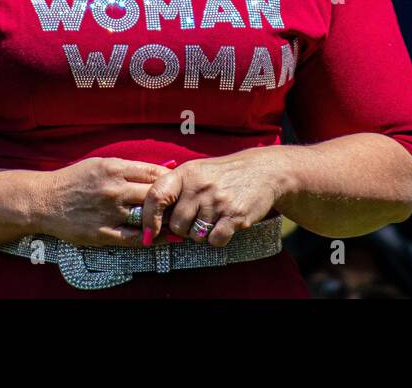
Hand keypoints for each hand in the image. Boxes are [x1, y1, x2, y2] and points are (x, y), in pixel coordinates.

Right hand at [35, 157, 171, 247]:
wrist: (44, 201)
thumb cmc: (73, 180)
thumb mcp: (100, 164)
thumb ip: (128, 168)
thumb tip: (160, 168)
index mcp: (114, 168)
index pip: (154, 172)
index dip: (171, 179)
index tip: (178, 184)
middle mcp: (113, 190)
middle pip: (155, 194)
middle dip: (171, 200)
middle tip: (181, 204)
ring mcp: (108, 213)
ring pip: (147, 217)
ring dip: (165, 220)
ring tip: (178, 221)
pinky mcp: (102, 233)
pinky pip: (134, 239)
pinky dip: (152, 239)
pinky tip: (163, 238)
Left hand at [141, 149, 287, 247]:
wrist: (264, 171)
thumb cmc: (223, 175)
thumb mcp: (197, 171)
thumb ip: (174, 190)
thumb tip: (149, 220)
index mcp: (186, 173)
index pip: (156, 196)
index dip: (148, 217)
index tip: (149, 232)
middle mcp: (199, 186)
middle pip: (177, 224)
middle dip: (184, 229)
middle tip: (197, 218)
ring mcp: (217, 201)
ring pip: (195, 236)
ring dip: (202, 233)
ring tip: (214, 217)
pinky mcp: (235, 216)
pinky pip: (215, 240)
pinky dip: (217, 238)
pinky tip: (225, 225)